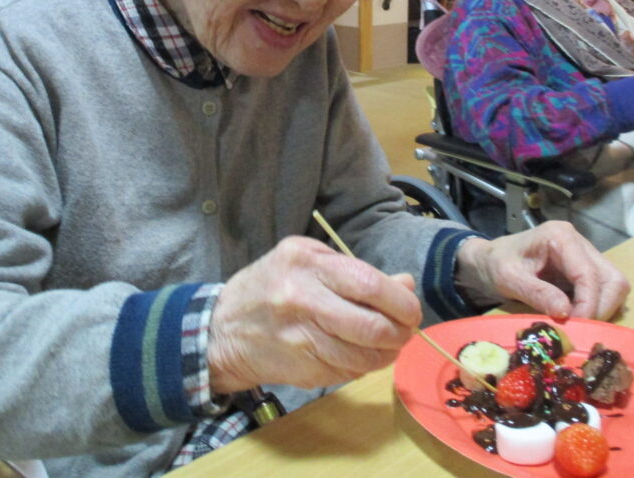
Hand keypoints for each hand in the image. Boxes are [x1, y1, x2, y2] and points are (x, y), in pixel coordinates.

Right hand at [207, 235, 420, 393]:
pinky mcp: (303, 369)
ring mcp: (301, 339)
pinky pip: (349, 372)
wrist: (222, 330)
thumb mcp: (306, 261)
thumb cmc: (269, 286)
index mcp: (306, 264)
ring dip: (387, 353)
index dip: (400, 301)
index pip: (368, 284)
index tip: (411, 308)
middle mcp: (302, 300)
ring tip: (389, 344)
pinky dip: (365, 366)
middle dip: (400, 332)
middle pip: (371, 325)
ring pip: (364, 356)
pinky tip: (363, 355)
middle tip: (406, 330)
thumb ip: (354, 271)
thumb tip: (405, 284)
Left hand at [455, 222, 629, 320]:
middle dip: (601, 308)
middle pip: (613, 279)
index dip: (587, 303)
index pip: (588, 273)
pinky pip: (604, 290)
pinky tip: (577, 318)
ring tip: (578, 324)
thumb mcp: (508, 278)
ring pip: (614, 285)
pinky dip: (596, 307)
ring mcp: (585, 255)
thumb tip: (566, 312)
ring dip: (602, 309)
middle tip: (581, 328)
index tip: (575, 326)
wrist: (487, 261)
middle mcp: (579, 242)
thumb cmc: (495, 264)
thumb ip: (537, 293)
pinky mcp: (585, 270)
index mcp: (560, 236)